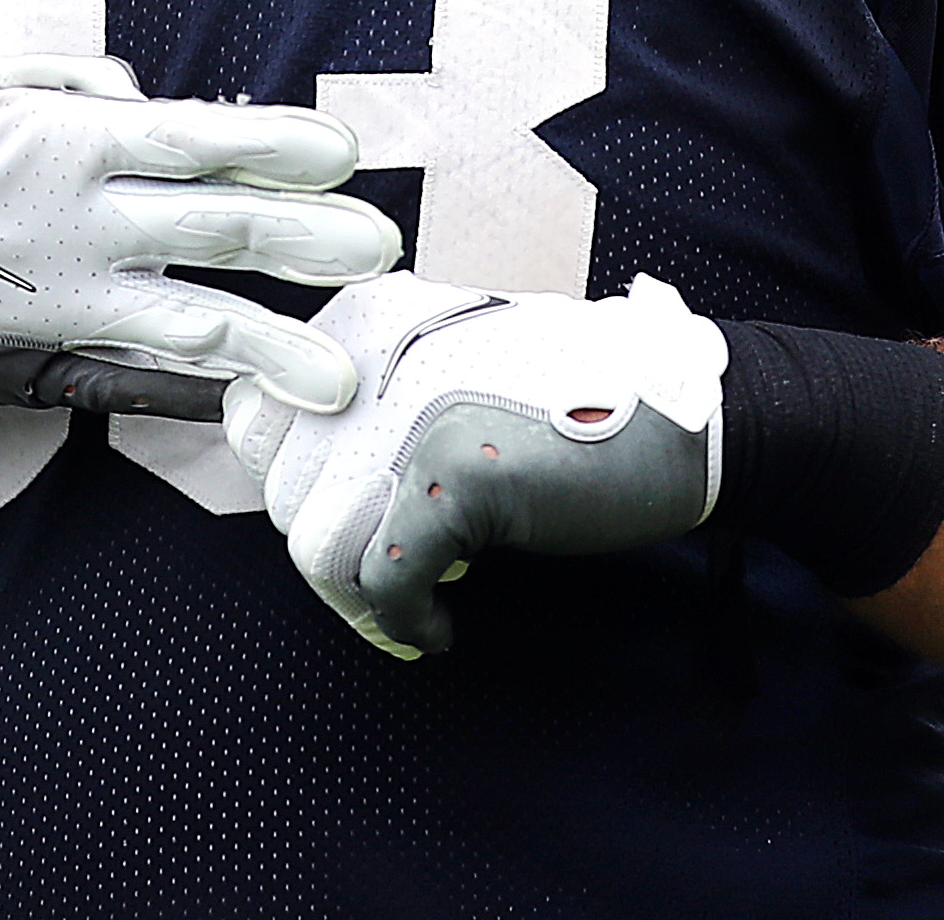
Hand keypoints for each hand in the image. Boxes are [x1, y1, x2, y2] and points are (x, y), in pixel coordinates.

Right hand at [0, 54, 402, 611]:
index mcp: (58, 137)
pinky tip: (255, 405)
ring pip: (191, 311)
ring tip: (344, 369)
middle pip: (215, 221)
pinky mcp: (41, 352)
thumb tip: (133, 88)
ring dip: (276, 337)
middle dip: (305, 235)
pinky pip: (137, 366)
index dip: (272, 142)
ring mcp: (63, 293)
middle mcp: (76, 216)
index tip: (343, 153)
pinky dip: (201, 384)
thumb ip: (53, 79)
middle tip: (385, 246)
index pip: (192, 135)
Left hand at [226, 272, 727, 658]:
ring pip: (317, 544)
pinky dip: (409, 622)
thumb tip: (292, 473)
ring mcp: (410, 411)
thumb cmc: (575, 400)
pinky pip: (384, 582)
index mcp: (365, 318)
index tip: (348, 527)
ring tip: (418, 602)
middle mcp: (372, 353)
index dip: (297, 492)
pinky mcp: (452, 473)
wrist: (688, 414)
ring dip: (364, 597)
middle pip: (282, 491)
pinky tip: (445, 625)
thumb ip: (376, 393)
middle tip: (393, 577)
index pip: (256, 422)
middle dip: (332, 551)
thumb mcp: (455, 361)